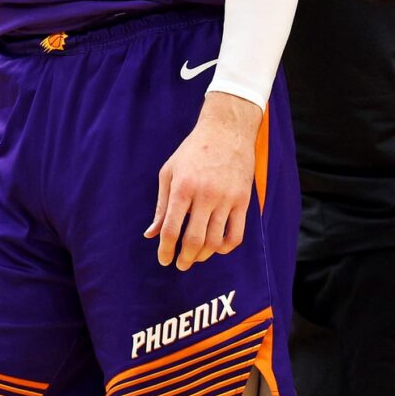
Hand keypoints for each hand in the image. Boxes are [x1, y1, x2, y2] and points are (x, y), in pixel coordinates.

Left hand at [145, 92, 261, 270]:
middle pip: (193, 241)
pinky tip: (217, 248)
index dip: (165, 251)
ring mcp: (227, 198)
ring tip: (196, 257)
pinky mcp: (243, 200)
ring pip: (215, 241)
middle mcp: (205, 195)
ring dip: (203, 256)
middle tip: (180, 265)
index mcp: (183, 188)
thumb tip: (151, 234)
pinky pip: (236, 234)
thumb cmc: (193, 150)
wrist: (228, 130)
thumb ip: (161, 206)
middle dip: (184, 259)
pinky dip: (226, 248)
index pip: (171, 230)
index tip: (164, 260)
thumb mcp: (169, 172)